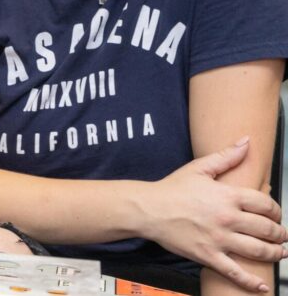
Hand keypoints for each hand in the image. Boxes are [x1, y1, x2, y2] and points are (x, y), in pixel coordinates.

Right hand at [143, 138, 287, 290]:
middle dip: (280, 233)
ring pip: (259, 251)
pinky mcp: (209, 256)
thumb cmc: (171, 188)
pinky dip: (251, 283)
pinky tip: (262, 286)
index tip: (277, 214)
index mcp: (228, 196)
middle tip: (282, 235)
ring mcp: (219, 239)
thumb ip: (226, 156)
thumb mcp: (199, 168)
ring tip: (280, 252)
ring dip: (276, 253)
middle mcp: (228, 218)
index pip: (266, 205)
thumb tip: (246, 142)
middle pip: (268, 229)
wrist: (147, 209)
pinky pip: (235, 273)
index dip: (277, 210)